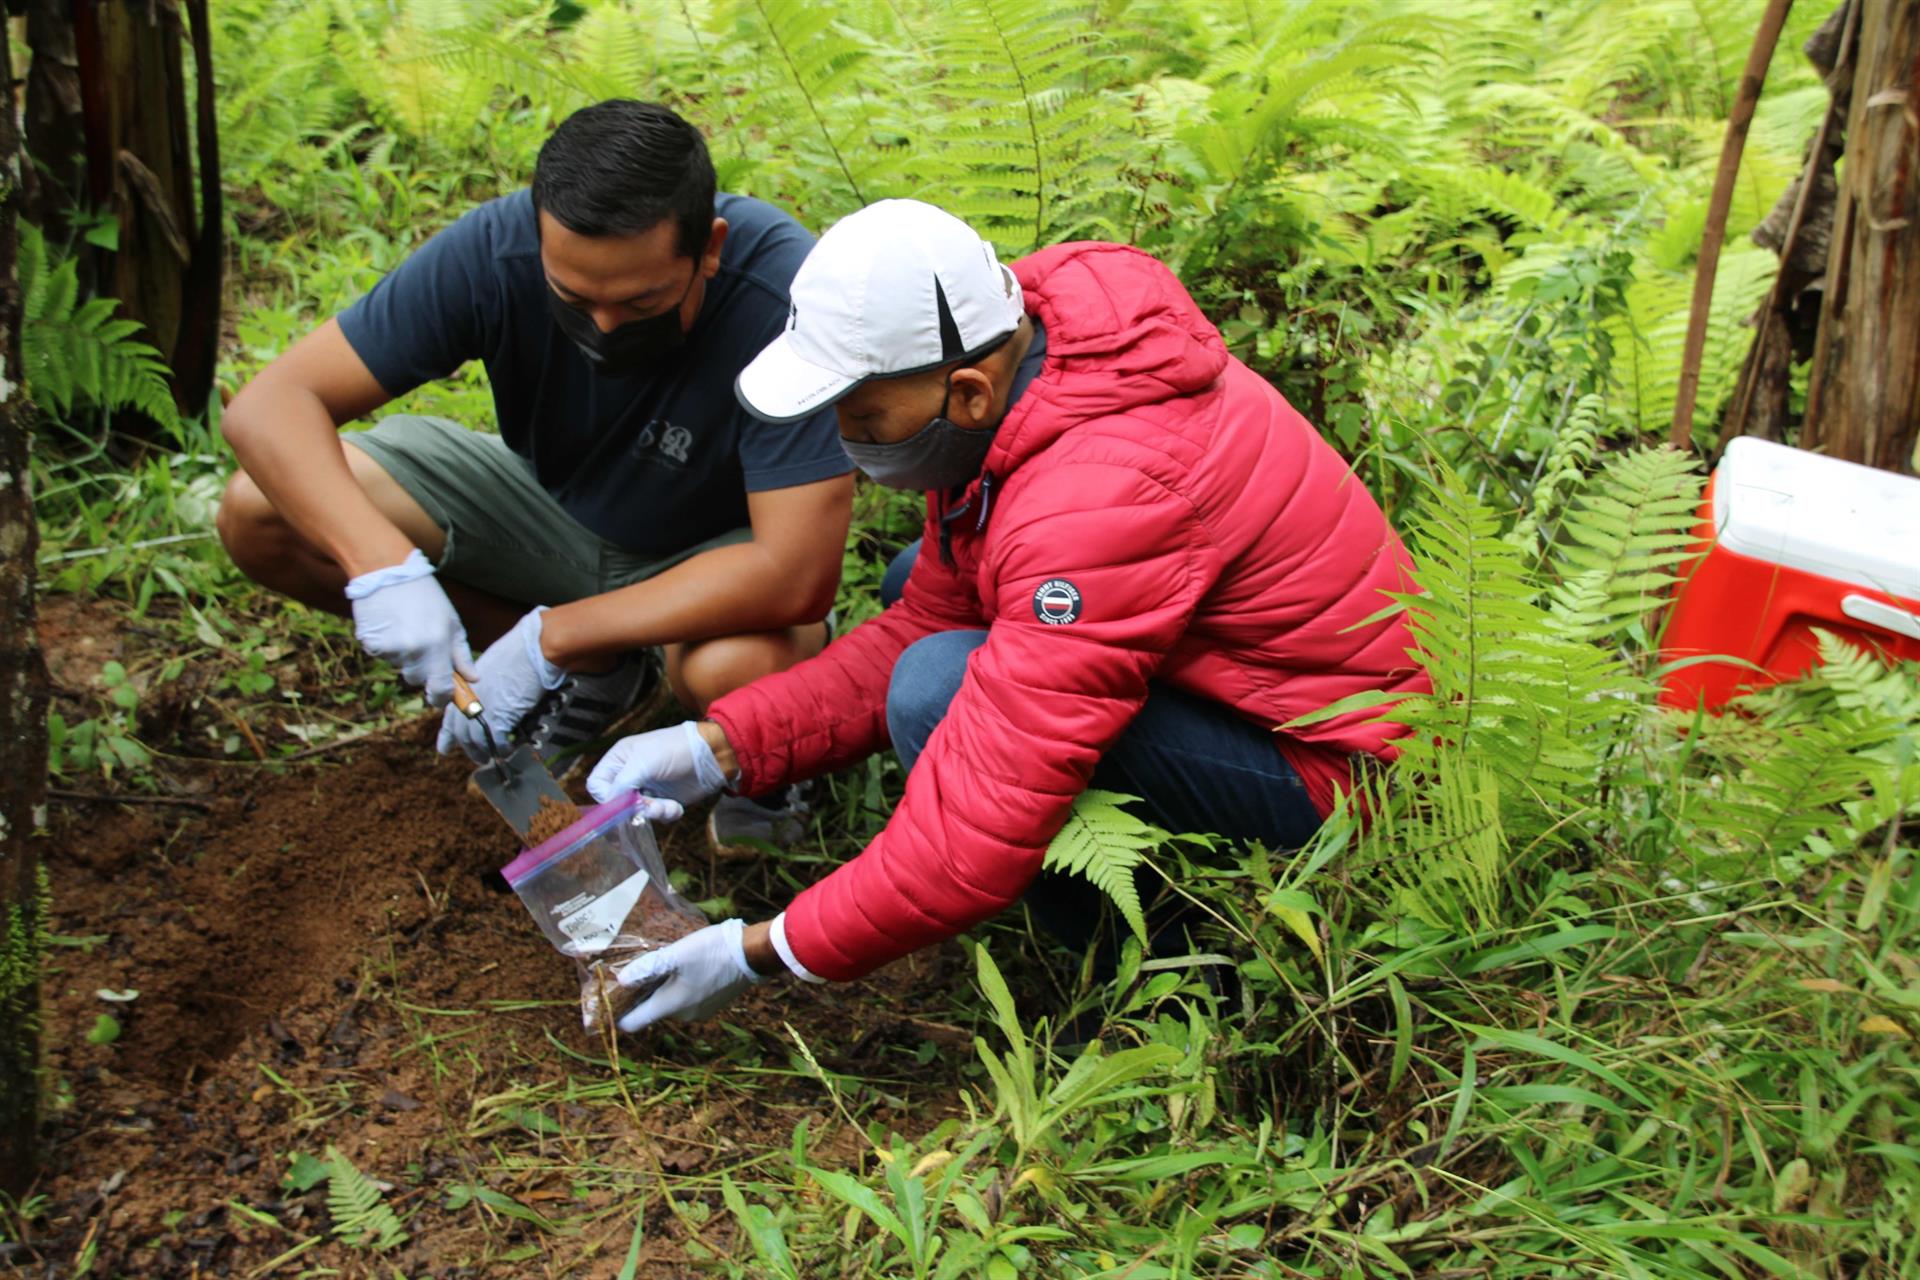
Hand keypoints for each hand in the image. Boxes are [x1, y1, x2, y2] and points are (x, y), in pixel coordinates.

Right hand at [345, 549, 474, 706]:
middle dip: (422, 668)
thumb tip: (473, 679)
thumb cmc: (425, 595)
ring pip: (399, 667)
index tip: (442, 698)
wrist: (387, 570)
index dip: (442, 698)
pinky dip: (386, 646)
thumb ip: (461, 654)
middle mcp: (413, 651)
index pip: (441, 689)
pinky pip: (382, 657)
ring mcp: (390, 649)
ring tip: (405, 626)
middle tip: (422, 641)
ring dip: (403, 655)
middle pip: (417, 680)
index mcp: (438, 646)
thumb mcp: (451, 622)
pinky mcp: (370, 644)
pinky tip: (389, 625)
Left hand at [437, 608, 565, 760]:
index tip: (444, 748)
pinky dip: (502, 749)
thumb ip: (484, 683)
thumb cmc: (519, 650)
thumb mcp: (491, 664)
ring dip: (484, 753)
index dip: (448, 735)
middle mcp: (468, 698)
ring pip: (475, 741)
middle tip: (477, 759)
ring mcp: (481, 708)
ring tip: (492, 759)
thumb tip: (492, 696)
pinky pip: (496, 742)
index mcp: (465, 685)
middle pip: (461, 732)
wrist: (534, 649)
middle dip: (469, 749)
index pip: (450, 715)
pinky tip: (508, 751)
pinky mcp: (498, 717)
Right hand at [585, 720, 728, 818]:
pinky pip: (655, 817)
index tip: (622, 802)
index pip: (597, 784)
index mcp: (619, 759)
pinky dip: (666, 814)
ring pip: (636, 813)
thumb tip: (610, 804)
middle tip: (650, 806)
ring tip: (668, 805)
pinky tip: (677, 807)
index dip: (606, 797)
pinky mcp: (663, 800)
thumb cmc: (676, 749)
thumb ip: (623, 783)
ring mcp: (647, 789)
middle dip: (633, 808)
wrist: (712, 755)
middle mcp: (630, 774)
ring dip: (653, 813)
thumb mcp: (644, 761)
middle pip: (616, 803)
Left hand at [614, 918, 762, 1030]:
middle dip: (642, 993)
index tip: (611, 997)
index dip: (619, 1013)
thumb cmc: (713, 951)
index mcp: (671, 1006)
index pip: (634, 1023)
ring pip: (670, 1003)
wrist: (753, 954)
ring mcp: (700, 1012)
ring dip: (662, 987)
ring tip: (662, 963)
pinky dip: (679, 987)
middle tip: (638, 969)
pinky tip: (684, 967)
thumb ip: (648, 967)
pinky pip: (686, 999)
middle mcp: (684, 1016)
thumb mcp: (677, 954)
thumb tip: (621, 980)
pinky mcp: (712, 1004)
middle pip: (651, 1010)